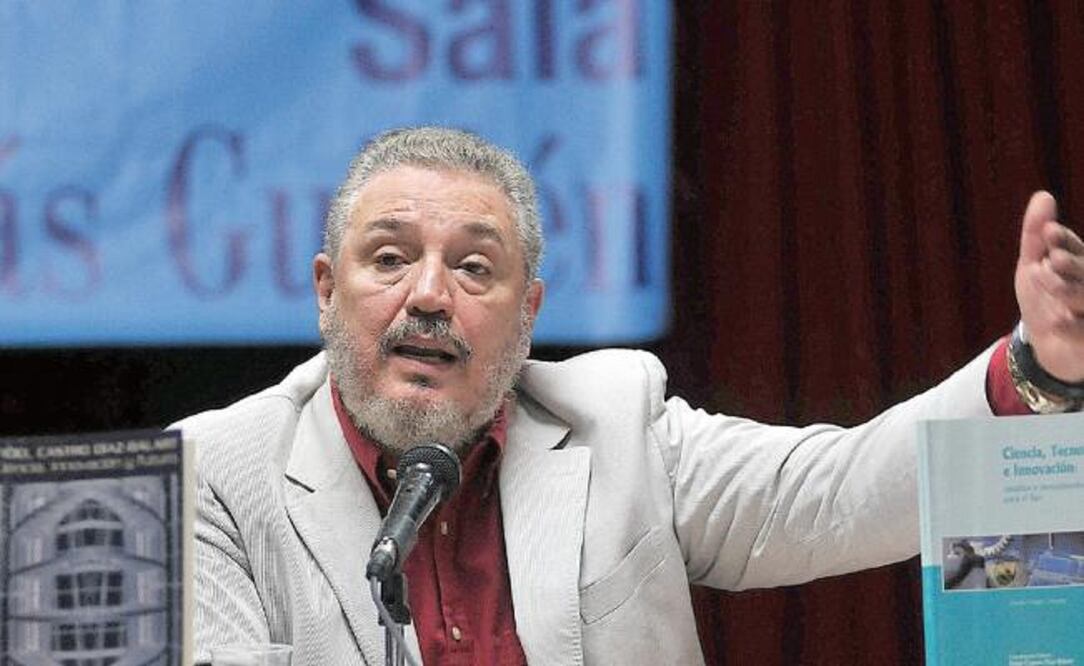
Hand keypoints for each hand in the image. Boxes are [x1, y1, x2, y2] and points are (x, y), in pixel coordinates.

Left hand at [1014, 191, 1083, 382]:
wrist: (1044, 347)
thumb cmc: (1043, 301)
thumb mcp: (1032, 266)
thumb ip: (1036, 235)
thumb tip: (1044, 195)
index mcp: (1078, 266)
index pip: (1074, 248)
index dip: (1064, 241)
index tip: (1050, 232)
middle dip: (1071, 263)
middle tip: (1053, 259)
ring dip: (1066, 289)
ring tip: (1044, 281)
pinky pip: (1083, 332)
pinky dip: (1072, 327)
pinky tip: (1058, 321)